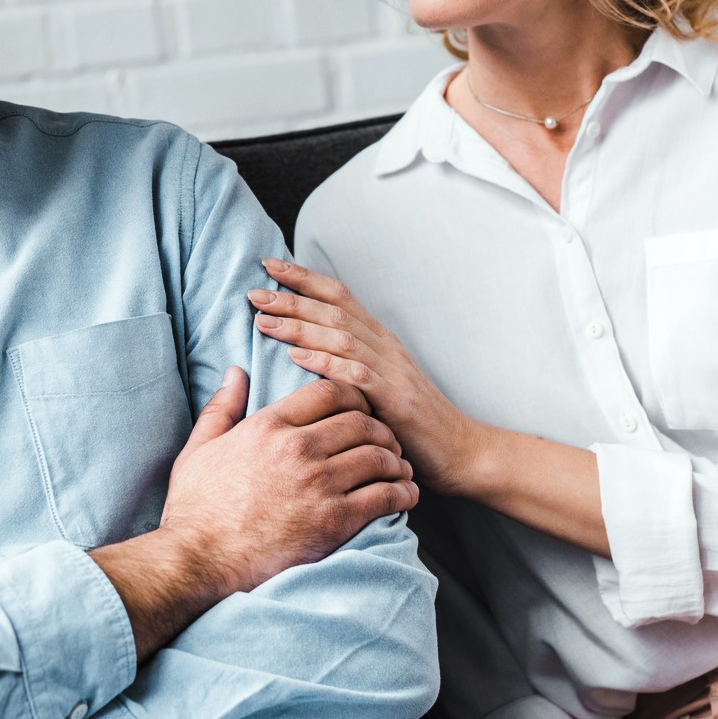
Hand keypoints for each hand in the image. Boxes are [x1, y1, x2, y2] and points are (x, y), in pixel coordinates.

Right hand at [159, 365, 417, 597]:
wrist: (199, 560)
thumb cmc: (195, 508)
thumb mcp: (200, 449)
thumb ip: (222, 407)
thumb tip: (236, 372)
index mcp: (269, 425)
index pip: (330, 392)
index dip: (355, 396)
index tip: (362, 409)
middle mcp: (298, 447)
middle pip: (361, 421)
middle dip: (381, 429)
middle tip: (389, 442)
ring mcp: (319, 484)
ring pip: (379, 456)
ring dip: (396, 461)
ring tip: (400, 469)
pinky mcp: (334, 520)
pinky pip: (384, 496)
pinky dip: (402, 493)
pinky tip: (405, 495)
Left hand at [250, 258, 475, 494]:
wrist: (463, 452)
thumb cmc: (416, 423)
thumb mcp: (382, 385)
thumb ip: (351, 365)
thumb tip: (307, 350)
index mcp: (380, 340)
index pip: (339, 296)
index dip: (304, 278)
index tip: (269, 266)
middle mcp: (386, 348)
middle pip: (334, 310)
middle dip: (292, 298)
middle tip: (254, 292)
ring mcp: (392, 371)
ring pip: (340, 337)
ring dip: (299, 326)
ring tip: (263, 320)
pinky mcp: (396, 400)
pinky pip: (356, 375)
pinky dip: (325, 363)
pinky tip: (297, 357)